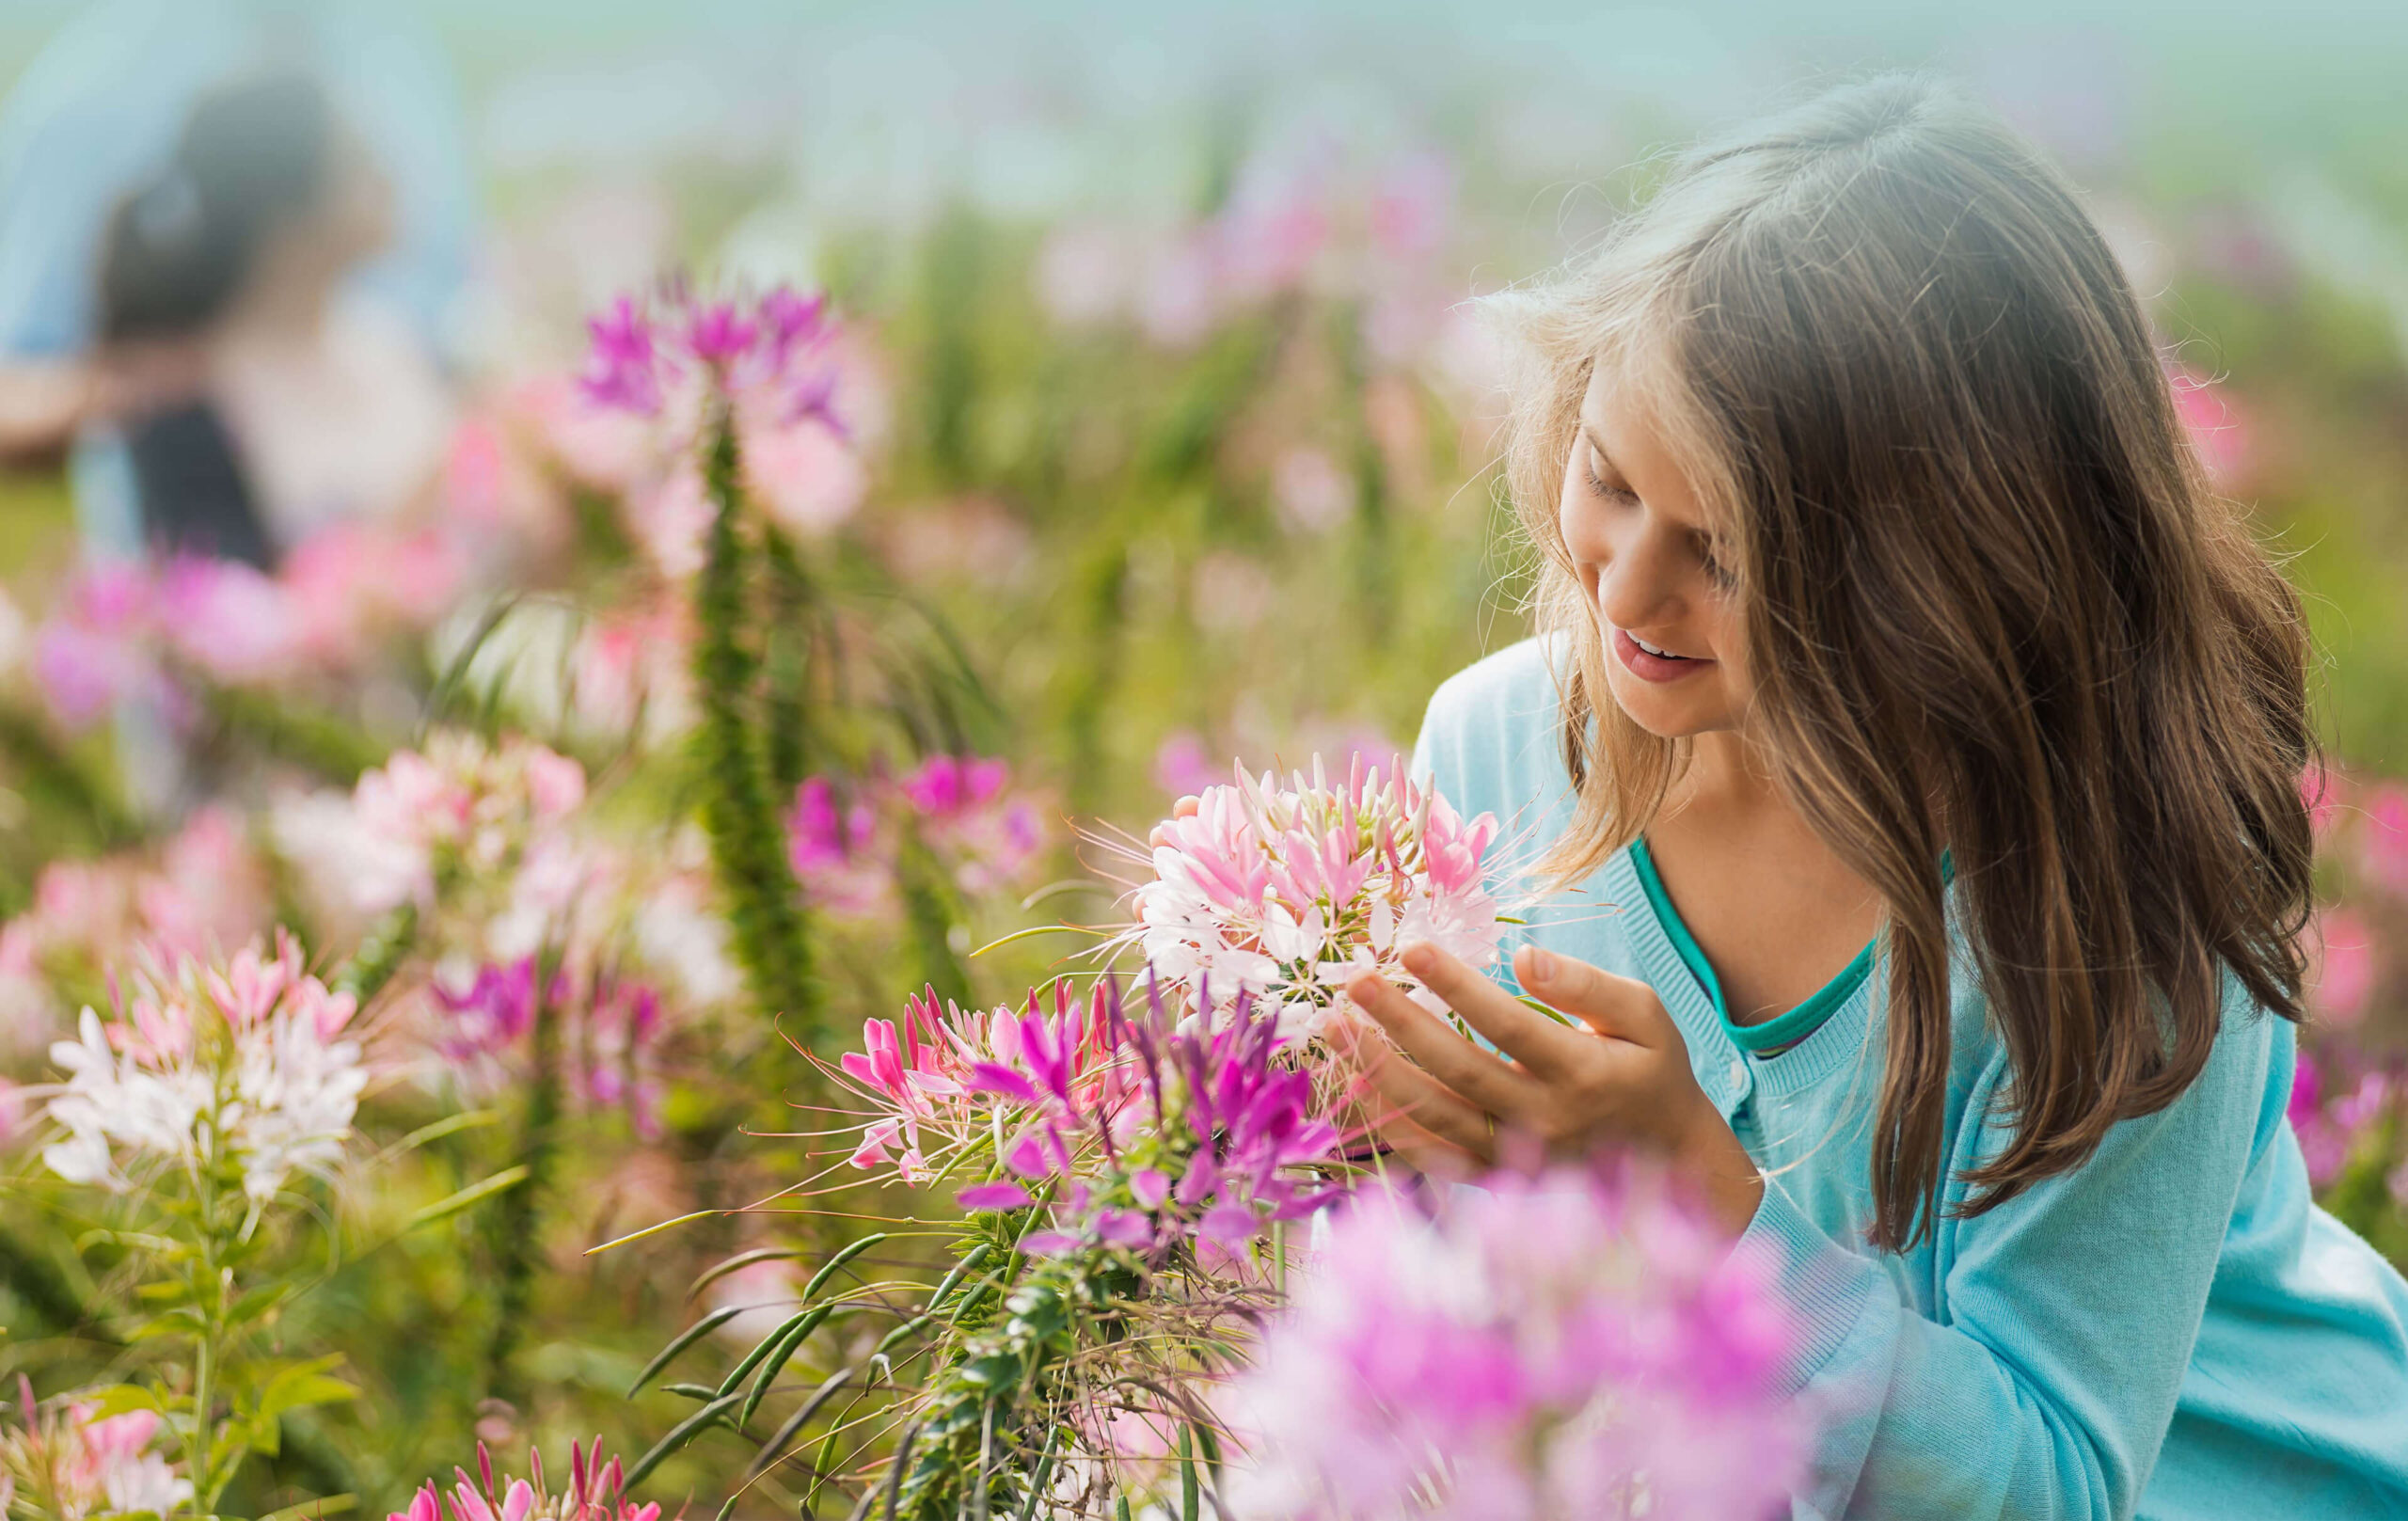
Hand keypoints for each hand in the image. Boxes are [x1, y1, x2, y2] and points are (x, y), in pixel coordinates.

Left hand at [1340, 940, 1764, 1236]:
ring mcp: (1518, 1155)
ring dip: (1378, 1072)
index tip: (1412, 948)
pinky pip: (1433, 1158)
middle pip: (1458, 1069)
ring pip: (1435, 1116)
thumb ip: (1588, 984)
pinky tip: (1354, 1088)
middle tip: (1355, 981)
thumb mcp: (1645, 1015)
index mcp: (1582, 1070)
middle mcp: (1544, 1118)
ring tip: (1335, 1029)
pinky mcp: (1499, 1179)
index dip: (1457, 987)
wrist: (1671, 1159)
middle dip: (1400, 1023)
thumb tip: (1525, 957)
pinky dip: (1390, 1127)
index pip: (1508, 1024)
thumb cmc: (1650, 1069)